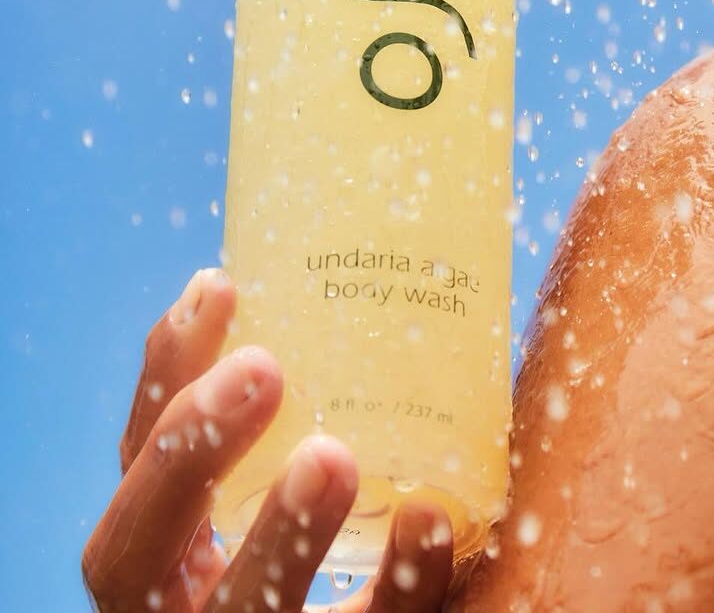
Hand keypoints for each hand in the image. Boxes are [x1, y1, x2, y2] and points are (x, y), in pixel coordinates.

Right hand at [83, 268, 453, 611]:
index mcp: (160, 545)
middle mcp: (178, 604)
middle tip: (261, 367)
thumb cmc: (327, 539)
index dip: (166, 374)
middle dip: (189, 452)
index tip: (221, 286)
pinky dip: (396, 585)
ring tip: (331, 455)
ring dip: (281, 532)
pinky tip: (425, 516)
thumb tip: (349, 285)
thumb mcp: (277, 478)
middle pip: (137, 550)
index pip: (137, 459)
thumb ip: (296, 409)